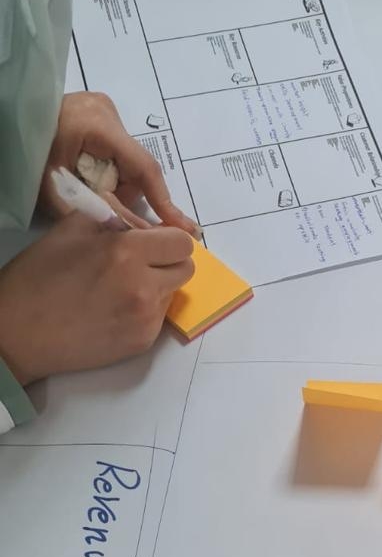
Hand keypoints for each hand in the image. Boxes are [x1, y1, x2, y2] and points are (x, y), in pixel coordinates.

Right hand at [0, 214, 195, 384]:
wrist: (20, 332)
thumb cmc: (39, 276)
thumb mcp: (71, 229)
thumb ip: (113, 217)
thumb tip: (139, 215)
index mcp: (126, 252)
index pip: (181, 242)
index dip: (168, 239)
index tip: (154, 241)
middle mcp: (143, 287)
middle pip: (186, 268)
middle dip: (168, 261)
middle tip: (141, 262)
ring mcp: (146, 318)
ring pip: (173, 293)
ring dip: (157, 285)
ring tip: (121, 286)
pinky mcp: (143, 342)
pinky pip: (159, 318)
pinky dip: (145, 310)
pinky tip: (115, 308)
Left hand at [42, 92, 198, 234]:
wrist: (5, 121)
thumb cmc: (27, 151)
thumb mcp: (55, 186)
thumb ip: (92, 210)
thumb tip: (128, 233)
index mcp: (99, 126)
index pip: (143, 169)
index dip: (164, 201)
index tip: (183, 228)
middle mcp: (108, 113)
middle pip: (134, 167)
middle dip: (123, 192)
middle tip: (99, 204)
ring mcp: (103, 110)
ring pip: (125, 161)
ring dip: (112, 181)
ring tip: (82, 182)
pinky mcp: (97, 112)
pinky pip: (114, 151)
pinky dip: (105, 169)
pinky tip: (86, 172)